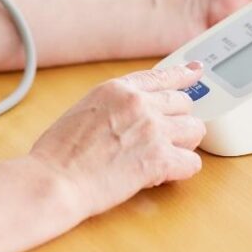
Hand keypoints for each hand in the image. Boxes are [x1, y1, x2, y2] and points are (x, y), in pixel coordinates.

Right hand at [29, 64, 206, 219]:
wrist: (55, 179)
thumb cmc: (58, 153)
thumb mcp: (85, 110)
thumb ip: (115, 106)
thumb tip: (132, 117)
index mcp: (117, 88)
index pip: (162, 76)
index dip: (183, 75)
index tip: (195, 72)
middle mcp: (139, 103)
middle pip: (184, 103)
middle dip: (177, 121)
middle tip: (164, 138)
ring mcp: (153, 129)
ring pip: (195, 130)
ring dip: (184, 144)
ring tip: (164, 156)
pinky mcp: (160, 159)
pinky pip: (193, 162)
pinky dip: (181, 170)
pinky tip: (163, 175)